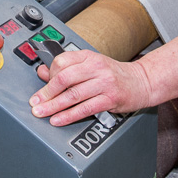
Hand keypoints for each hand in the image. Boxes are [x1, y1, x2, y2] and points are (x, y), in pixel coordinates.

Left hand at [28, 49, 152, 126]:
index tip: (42, 87)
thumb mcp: (91, 65)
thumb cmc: (114, 75)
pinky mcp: (110, 99)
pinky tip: (58, 120)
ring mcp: (104, 83)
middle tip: (35, 103)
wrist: (142, 82)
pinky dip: (69, 116)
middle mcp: (96, 67)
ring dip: (53, 106)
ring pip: (73, 95)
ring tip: (42, 112)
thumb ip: (68, 68)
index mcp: (89, 57)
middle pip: (64, 78)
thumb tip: (43, 72)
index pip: (62, 62)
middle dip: (46, 93)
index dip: (48, 75)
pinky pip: (85, 108)